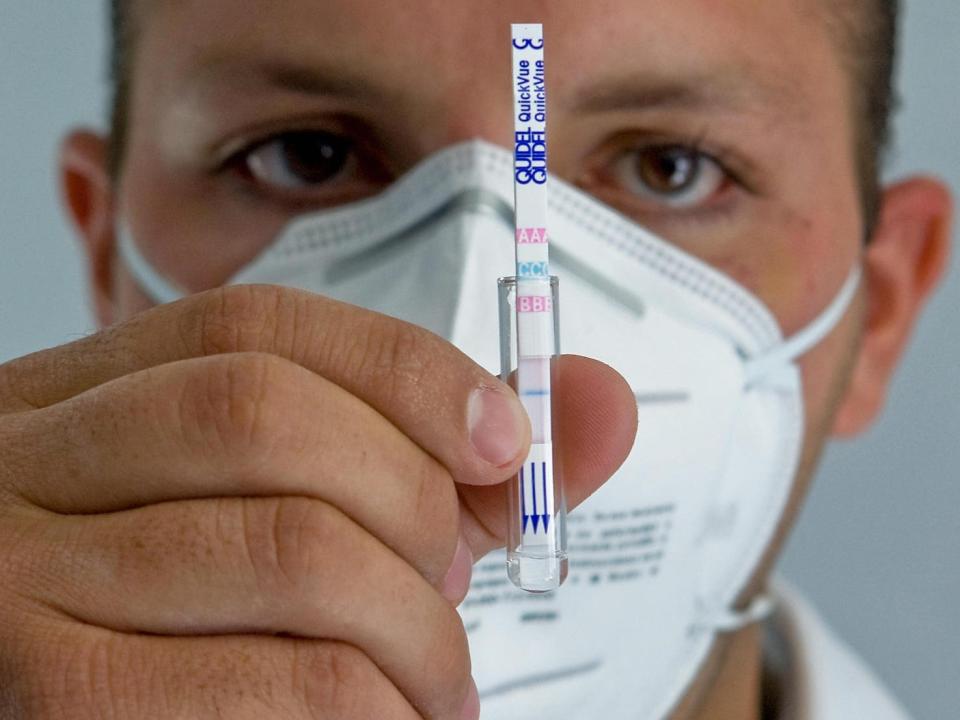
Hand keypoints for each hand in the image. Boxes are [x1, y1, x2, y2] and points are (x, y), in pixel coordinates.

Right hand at [0, 285, 636, 718]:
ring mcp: (24, 575)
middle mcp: (35, 461)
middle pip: (268, 417)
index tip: (503, 441)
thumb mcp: (279, 514)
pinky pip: (274, 681)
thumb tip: (603, 401)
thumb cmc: (182, 622)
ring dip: (414, 628)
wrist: (57, 712)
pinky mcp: (49, 691)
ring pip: (291, 549)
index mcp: (89, 399)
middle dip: (412, 503)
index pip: (257, 328)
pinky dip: (375, 707)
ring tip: (436, 682)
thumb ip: (439, 462)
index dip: (405, 368)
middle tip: (453, 586)